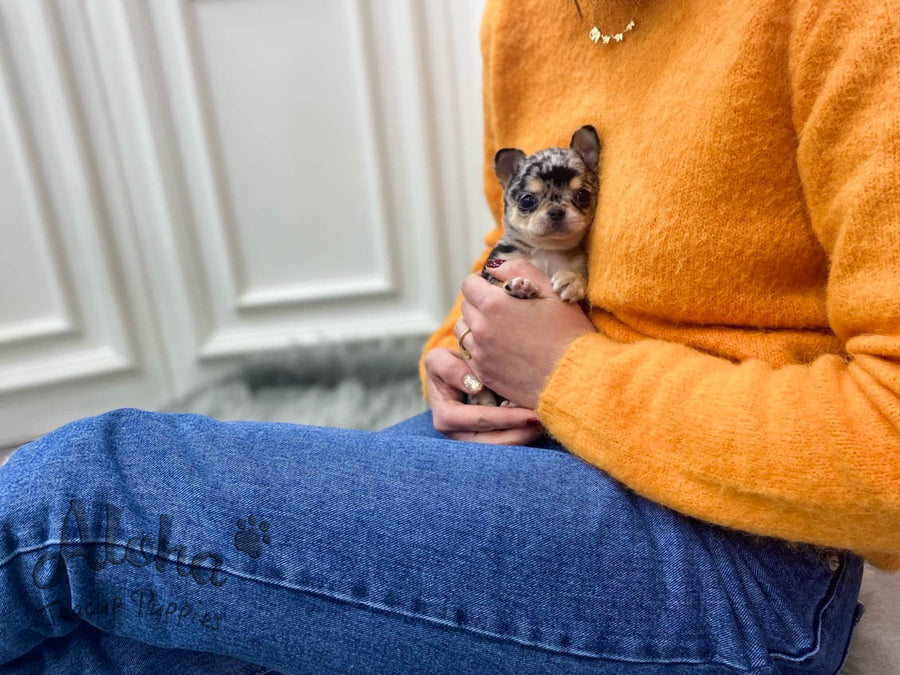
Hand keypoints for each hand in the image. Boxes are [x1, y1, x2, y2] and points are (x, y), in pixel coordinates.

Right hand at [423, 347, 544, 444]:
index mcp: (446, 419)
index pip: (480, 420)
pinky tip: (538, 419)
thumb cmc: (446, 366)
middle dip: (521, 434)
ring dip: (525, 435)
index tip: (531, 415)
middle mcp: (459, 436)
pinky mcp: (489, 440)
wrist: (453, 375)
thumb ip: (450, 369)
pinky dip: (524, 432)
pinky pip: (509, 440)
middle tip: (545, 421)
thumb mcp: (439, 360)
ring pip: (504, 447)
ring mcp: (474, 441)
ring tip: (544, 420)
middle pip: (495, 444)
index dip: (506, 419)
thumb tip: (475, 387)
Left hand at [457, 259, 595, 408]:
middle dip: (480, 303)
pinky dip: (477, 348)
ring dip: (475, 325)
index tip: (495, 289)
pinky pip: (468, 354)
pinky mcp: (483, 374)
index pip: (469, 284)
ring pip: (463, 331)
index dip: (482, 283)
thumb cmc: (568, 333)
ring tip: (499, 329)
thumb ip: (520, 270)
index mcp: (494, 304)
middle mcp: (481, 328)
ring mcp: (479, 354)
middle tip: (503, 310)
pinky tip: (499, 349)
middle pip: (466, 307)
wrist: (575, 378)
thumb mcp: (551, 291)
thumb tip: (494, 267)